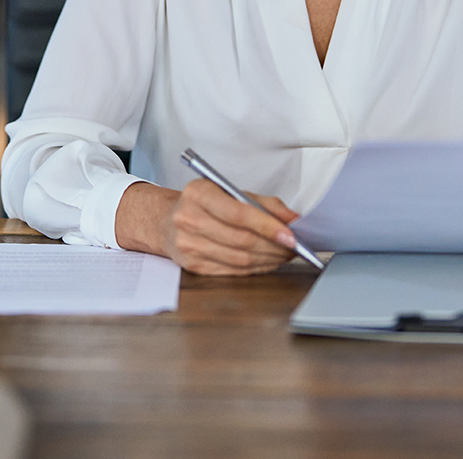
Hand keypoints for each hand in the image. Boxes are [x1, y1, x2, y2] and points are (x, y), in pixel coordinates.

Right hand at [116, 180, 298, 275]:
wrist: (166, 220)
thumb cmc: (203, 203)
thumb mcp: (229, 191)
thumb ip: (263, 203)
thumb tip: (294, 220)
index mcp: (198, 194)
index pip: (238, 214)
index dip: (268, 226)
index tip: (292, 235)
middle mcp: (189, 220)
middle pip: (241, 239)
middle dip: (274, 246)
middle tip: (296, 246)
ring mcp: (188, 246)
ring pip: (239, 259)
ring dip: (269, 259)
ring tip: (285, 253)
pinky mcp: (193, 266)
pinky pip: (233, 271)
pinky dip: (257, 268)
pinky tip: (268, 261)